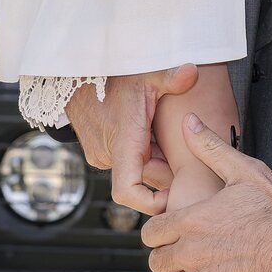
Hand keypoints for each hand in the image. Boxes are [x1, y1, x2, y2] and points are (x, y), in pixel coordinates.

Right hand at [65, 64, 198, 216]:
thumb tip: (193, 70)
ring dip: (154, 158)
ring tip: (167, 132)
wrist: (78, 69)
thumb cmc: (113, 73)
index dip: (151, 203)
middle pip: (142, 180)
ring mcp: (100, 152)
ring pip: (135, 169)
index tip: (173, 195)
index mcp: (121, 141)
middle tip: (187, 149)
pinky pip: (125, 159)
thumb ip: (171, 76)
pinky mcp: (98, 148)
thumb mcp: (147, 73)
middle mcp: (107, 153)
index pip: (129, 192)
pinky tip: (153, 129)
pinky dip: (142, 151)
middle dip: (164, 170)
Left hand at [142, 115, 271, 271]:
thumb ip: (211, 149)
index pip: (150, 234)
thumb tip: (189, 122)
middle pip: (157, 263)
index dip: (160, 233)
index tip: (172, 235)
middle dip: (168, 258)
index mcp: (193, 220)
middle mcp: (192, 253)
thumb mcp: (247, 172)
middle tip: (187, 255)